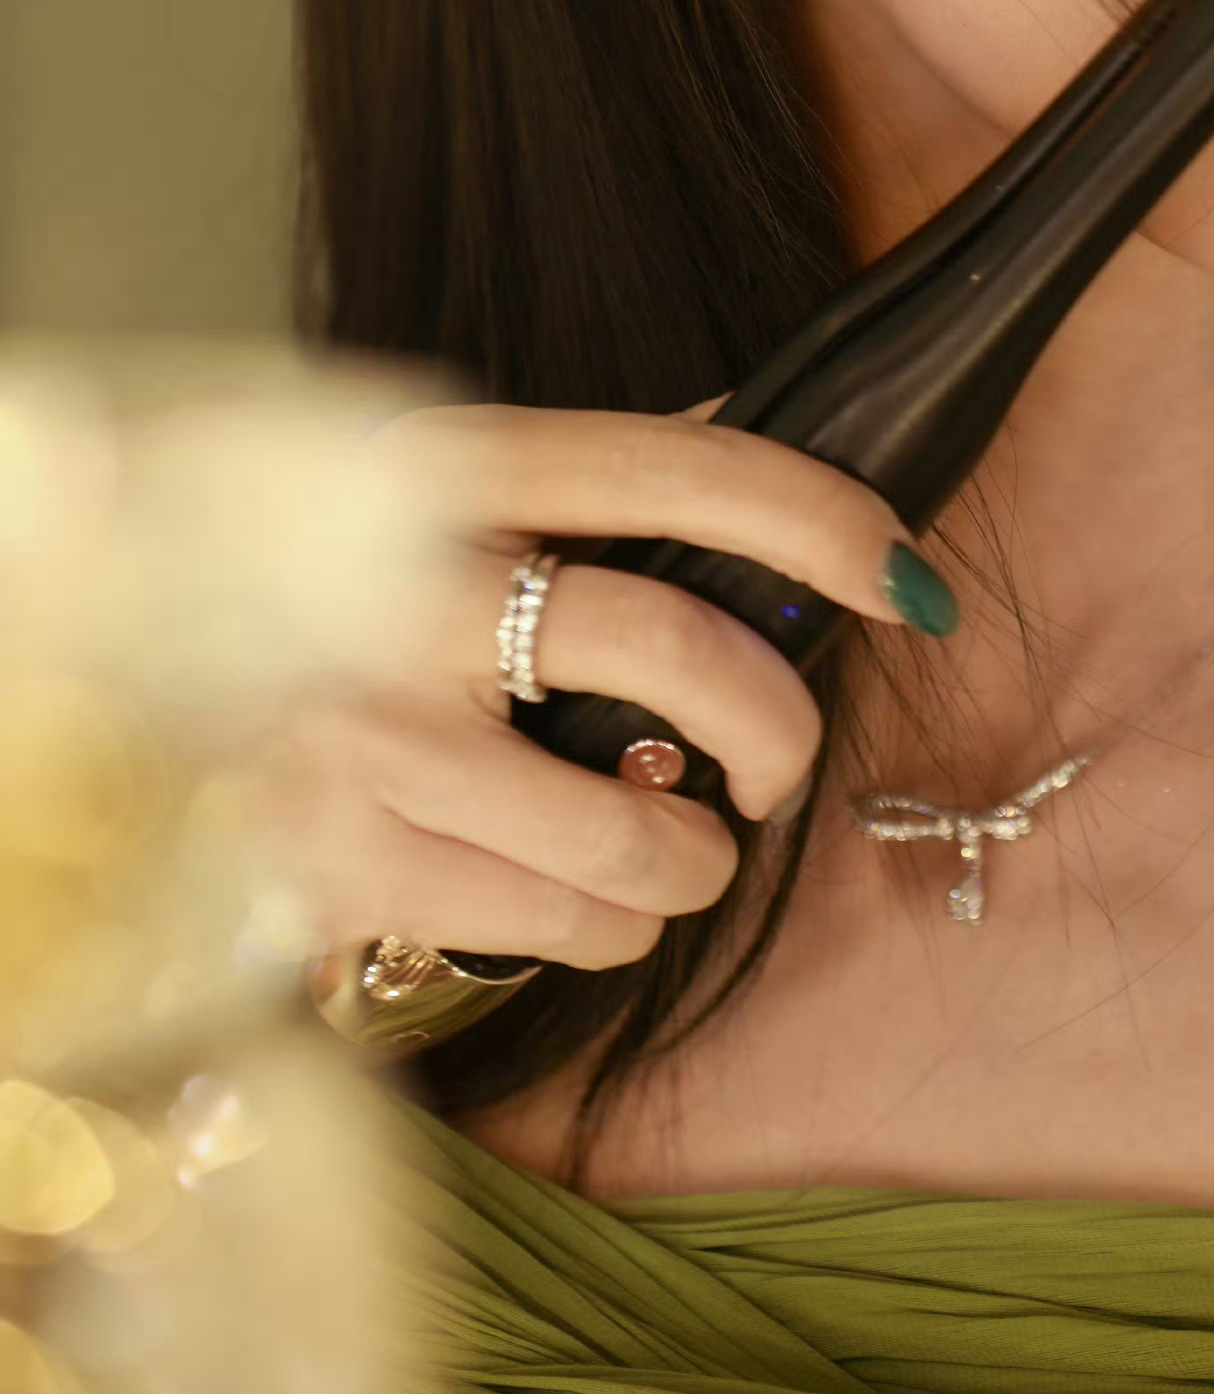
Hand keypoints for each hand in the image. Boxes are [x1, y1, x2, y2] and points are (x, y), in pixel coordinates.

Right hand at [249, 400, 951, 968]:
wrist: (128, 674)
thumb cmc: (347, 582)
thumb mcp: (461, 487)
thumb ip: (608, 479)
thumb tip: (799, 474)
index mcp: (455, 466)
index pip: (685, 473)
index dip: (825, 524)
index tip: (904, 579)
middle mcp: (406, 592)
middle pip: (685, 660)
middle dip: (779, 731)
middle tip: (771, 764)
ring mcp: (365, 736)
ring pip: (643, 838)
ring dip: (696, 858)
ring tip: (662, 836)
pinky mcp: (336, 861)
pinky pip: (565, 927)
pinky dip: (613, 924)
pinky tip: (573, 884)